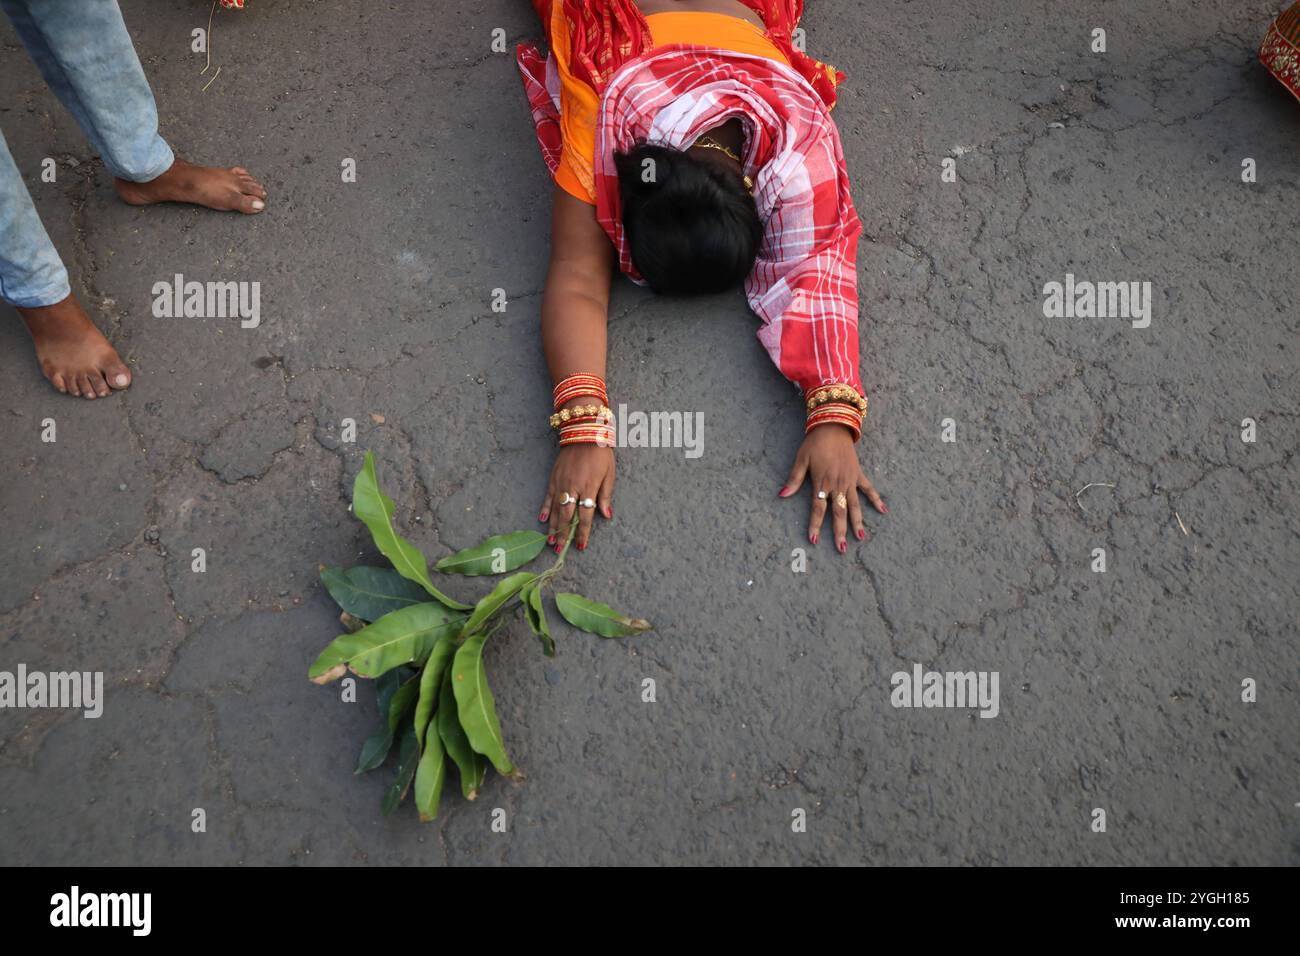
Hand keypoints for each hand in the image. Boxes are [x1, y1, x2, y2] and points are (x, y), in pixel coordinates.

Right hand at [539, 443, 614, 551]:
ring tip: (551, 542)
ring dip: (553, 527)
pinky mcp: (553, 478)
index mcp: (588, 487)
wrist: (583, 433)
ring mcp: (561, 483)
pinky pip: (548, 497)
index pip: (585, 515)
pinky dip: (545, 509)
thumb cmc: (600, 454)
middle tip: (561, 550)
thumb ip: (606, 495)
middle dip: (564, 534)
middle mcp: (573, 487)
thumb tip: (606, 515)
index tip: (581, 545)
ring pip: (556, 509)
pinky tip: (543, 520)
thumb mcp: (609, 474)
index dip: (583, 532)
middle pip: (567, 516)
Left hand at [779, 424, 885, 552]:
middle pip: (839, 512)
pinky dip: (876, 499)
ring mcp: (850, 480)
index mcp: (822, 482)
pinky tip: (883, 511)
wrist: (833, 425)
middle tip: (842, 549)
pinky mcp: (858, 474)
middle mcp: (837, 484)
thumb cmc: (814, 443)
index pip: (818, 508)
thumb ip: (794, 480)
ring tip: (861, 538)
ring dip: (858, 522)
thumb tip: (782, 495)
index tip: (814, 539)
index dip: (815, 525)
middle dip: (840, 532)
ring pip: (854, 505)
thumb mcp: (801, 460)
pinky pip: (868, 489)